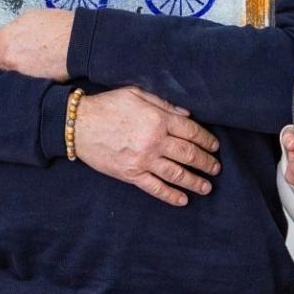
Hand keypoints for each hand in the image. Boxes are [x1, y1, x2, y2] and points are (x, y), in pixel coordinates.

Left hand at [0, 9, 75, 81]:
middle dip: (0, 65)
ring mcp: (18, 74)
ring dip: (13, 74)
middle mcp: (6, 59)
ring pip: (8, 77)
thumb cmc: (57, 25)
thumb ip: (13, 29)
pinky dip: (26, 81)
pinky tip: (36, 74)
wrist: (78, 42)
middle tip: (9, 63)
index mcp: (2, 39)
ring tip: (26, 68)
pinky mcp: (32, 85)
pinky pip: (23, 84)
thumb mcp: (29, 17)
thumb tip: (9, 35)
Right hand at [73, 87, 218, 206]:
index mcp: (158, 119)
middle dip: (206, 163)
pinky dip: (171, 195)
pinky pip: (155, 188)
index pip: (192, 132)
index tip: (214, 147)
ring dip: (195, 181)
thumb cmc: (107, 106)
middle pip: (189, 154)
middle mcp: (154, 141)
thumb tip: (186, 116)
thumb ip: (163, 104)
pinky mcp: (131, 174)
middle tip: (216, 168)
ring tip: (206, 187)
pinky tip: (182, 200)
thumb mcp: (136, 94)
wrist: (78, 124)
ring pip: (177, 174)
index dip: (207, 140)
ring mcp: (143, 160)